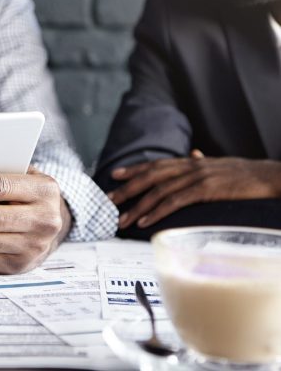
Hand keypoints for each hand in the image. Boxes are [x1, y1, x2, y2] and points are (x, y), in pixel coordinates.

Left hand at [108, 155, 280, 228]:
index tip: (115, 174)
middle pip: (150, 176)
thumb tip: (193, 154)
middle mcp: (189, 166)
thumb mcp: (219, 166)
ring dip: (137, 205)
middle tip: (109, 199)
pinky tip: (144, 221)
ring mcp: (196, 177)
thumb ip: (202, 162)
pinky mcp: (205, 190)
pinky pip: (175, 201)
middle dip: (127, 188)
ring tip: (122, 218)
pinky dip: (157, 211)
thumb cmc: (245, 174)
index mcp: (190, 162)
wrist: (268, 176)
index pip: (156, 164)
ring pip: (158, 191)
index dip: (134, 169)